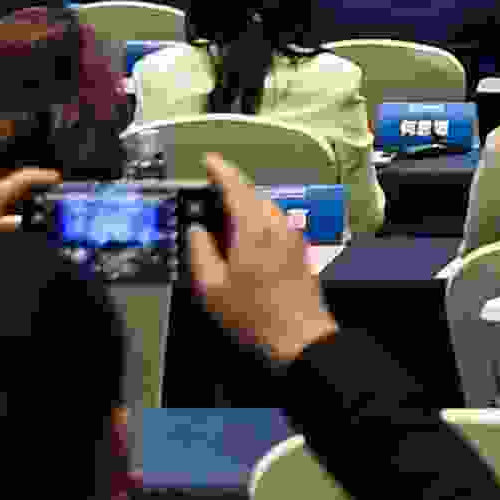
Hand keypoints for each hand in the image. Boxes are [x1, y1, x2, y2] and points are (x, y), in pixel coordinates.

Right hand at [185, 158, 332, 365]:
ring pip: (267, 210)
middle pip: (252, 196)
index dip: (220, 169)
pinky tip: (248, 249)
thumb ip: (200, 251)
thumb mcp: (211, 288)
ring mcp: (295, 237)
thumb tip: (196, 229)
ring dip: (247, 212)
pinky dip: (260, 226)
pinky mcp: (302, 250)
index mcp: (254, 228)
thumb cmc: (254, 317)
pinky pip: (278, 226)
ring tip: (226, 234)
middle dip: (231, 195)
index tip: (208, 161)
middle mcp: (279, 225)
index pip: (236, 185)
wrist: (300, 339)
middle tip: (208, 207)